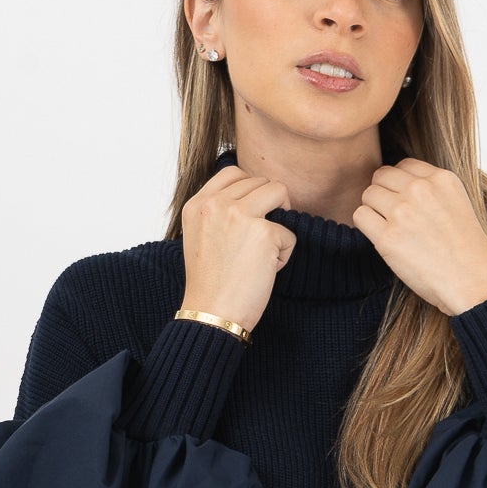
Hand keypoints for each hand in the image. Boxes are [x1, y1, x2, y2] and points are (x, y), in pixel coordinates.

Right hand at [180, 161, 297, 332]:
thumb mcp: (200, 237)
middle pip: (260, 181)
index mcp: (197, 204)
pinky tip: (265, 271)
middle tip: (261, 238)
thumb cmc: (209, 284)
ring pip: (280, 192)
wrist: (211, 314)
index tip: (254, 211)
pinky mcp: (264, 232)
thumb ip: (217, 213)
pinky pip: (290, 233)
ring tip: (266, 249)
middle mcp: (216, 204)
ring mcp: (240, 215)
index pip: (233, 173)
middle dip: (269, 206)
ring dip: (280, 221)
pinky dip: (284, 254)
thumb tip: (251, 196)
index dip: (251, 189)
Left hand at [352, 158, 486, 316]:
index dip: (399, 183)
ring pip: (368, 195)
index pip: (404, 165)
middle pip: (381, 176)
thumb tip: (400, 187)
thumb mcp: (458, 205)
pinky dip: (366, 226)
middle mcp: (420, 189)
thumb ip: (433, 191)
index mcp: (442, 179)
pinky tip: (383, 239)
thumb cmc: (468, 252)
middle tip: (393, 217)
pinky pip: (360, 216)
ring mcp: (402, 212)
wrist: (474, 283)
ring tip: (390, 229)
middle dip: (383, 194)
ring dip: (374, 210)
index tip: (405, 202)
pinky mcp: (387, 237)